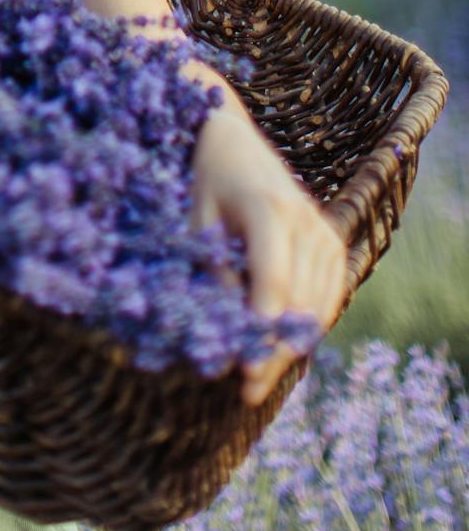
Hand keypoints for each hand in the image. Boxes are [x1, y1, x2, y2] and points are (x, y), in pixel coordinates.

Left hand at [190, 108, 348, 406]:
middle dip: (273, 351)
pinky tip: (278, 348)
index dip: (261, 329)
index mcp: (270, 208)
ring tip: (257, 379)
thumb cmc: (206, 180)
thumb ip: (214, 270)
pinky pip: (326, 298)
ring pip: (316, 307)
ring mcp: (325, 233)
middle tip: (246, 391)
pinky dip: (304, 326)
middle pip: (297, 302)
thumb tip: (226, 331)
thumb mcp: (198, 220)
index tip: (244, 370)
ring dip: (289, 346)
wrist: (233, 140)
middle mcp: (307, 221)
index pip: (273, 280)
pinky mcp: (332, 244)